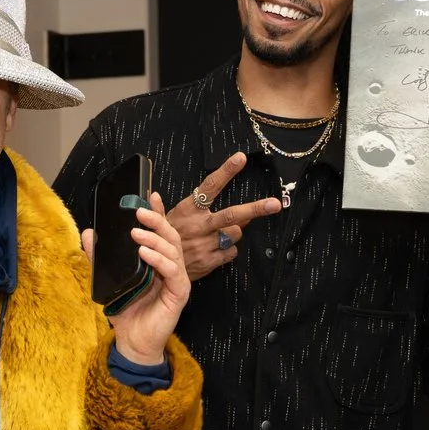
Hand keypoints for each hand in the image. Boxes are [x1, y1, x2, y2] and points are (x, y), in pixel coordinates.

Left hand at [83, 193, 190, 366]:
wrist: (133, 342)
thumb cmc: (126, 311)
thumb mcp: (108, 279)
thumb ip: (99, 257)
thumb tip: (88, 233)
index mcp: (157, 261)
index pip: (160, 232)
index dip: (157, 213)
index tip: (148, 195)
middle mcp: (171, 267)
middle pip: (170, 236)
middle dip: (156, 221)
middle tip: (139, 212)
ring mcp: (177, 280)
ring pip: (173, 251)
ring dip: (154, 239)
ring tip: (135, 233)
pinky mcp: (179, 294)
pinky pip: (174, 272)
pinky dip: (159, 260)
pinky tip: (145, 254)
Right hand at [167, 153, 282, 277]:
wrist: (159, 270)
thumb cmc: (162, 241)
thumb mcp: (160, 221)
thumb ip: (160, 208)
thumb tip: (154, 194)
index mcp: (189, 210)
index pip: (210, 186)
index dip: (226, 171)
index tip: (240, 158)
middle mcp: (200, 226)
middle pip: (233, 215)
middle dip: (256, 208)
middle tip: (274, 204)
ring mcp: (207, 244)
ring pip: (235, 234)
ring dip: (233, 232)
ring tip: (217, 234)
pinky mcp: (211, 261)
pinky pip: (231, 252)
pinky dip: (227, 250)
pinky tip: (215, 249)